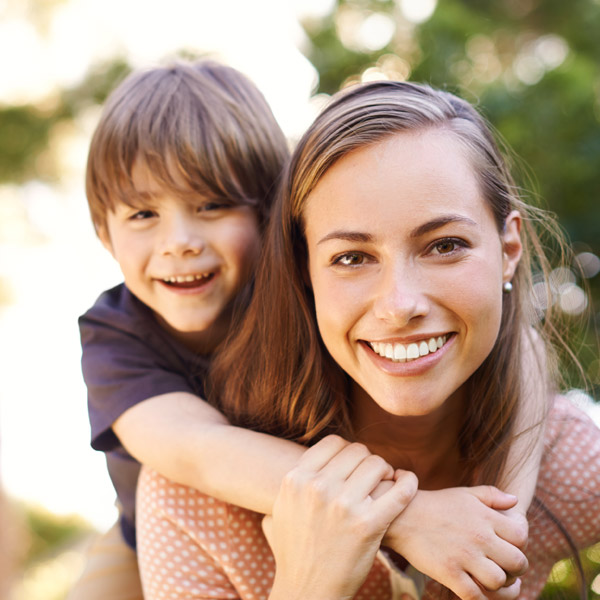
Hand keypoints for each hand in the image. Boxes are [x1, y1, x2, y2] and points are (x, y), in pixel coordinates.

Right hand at [263, 435, 417, 599]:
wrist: (306, 592)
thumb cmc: (294, 551)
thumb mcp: (281, 508)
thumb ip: (295, 480)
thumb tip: (308, 460)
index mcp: (296, 479)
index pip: (334, 443)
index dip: (349, 451)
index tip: (354, 465)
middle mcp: (318, 488)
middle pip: (358, 451)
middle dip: (368, 461)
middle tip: (373, 476)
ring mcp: (343, 506)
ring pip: (378, 464)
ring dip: (386, 472)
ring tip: (386, 484)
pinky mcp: (368, 525)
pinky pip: (400, 490)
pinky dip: (409, 482)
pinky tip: (407, 482)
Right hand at [384, 486, 528, 599]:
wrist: (402, 516)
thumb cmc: (436, 504)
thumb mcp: (465, 494)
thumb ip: (492, 495)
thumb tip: (515, 500)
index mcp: (484, 516)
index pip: (521, 536)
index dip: (520, 545)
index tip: (511, 548)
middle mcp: (478, 536)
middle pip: (517, 562)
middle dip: (517, 569)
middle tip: (508, 569)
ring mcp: (464, 556)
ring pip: (499, 581)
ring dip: (500, 585)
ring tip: (495, 582)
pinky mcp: (449, 573)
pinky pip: (475, 596)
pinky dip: (481, 598)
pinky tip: (478, 592)